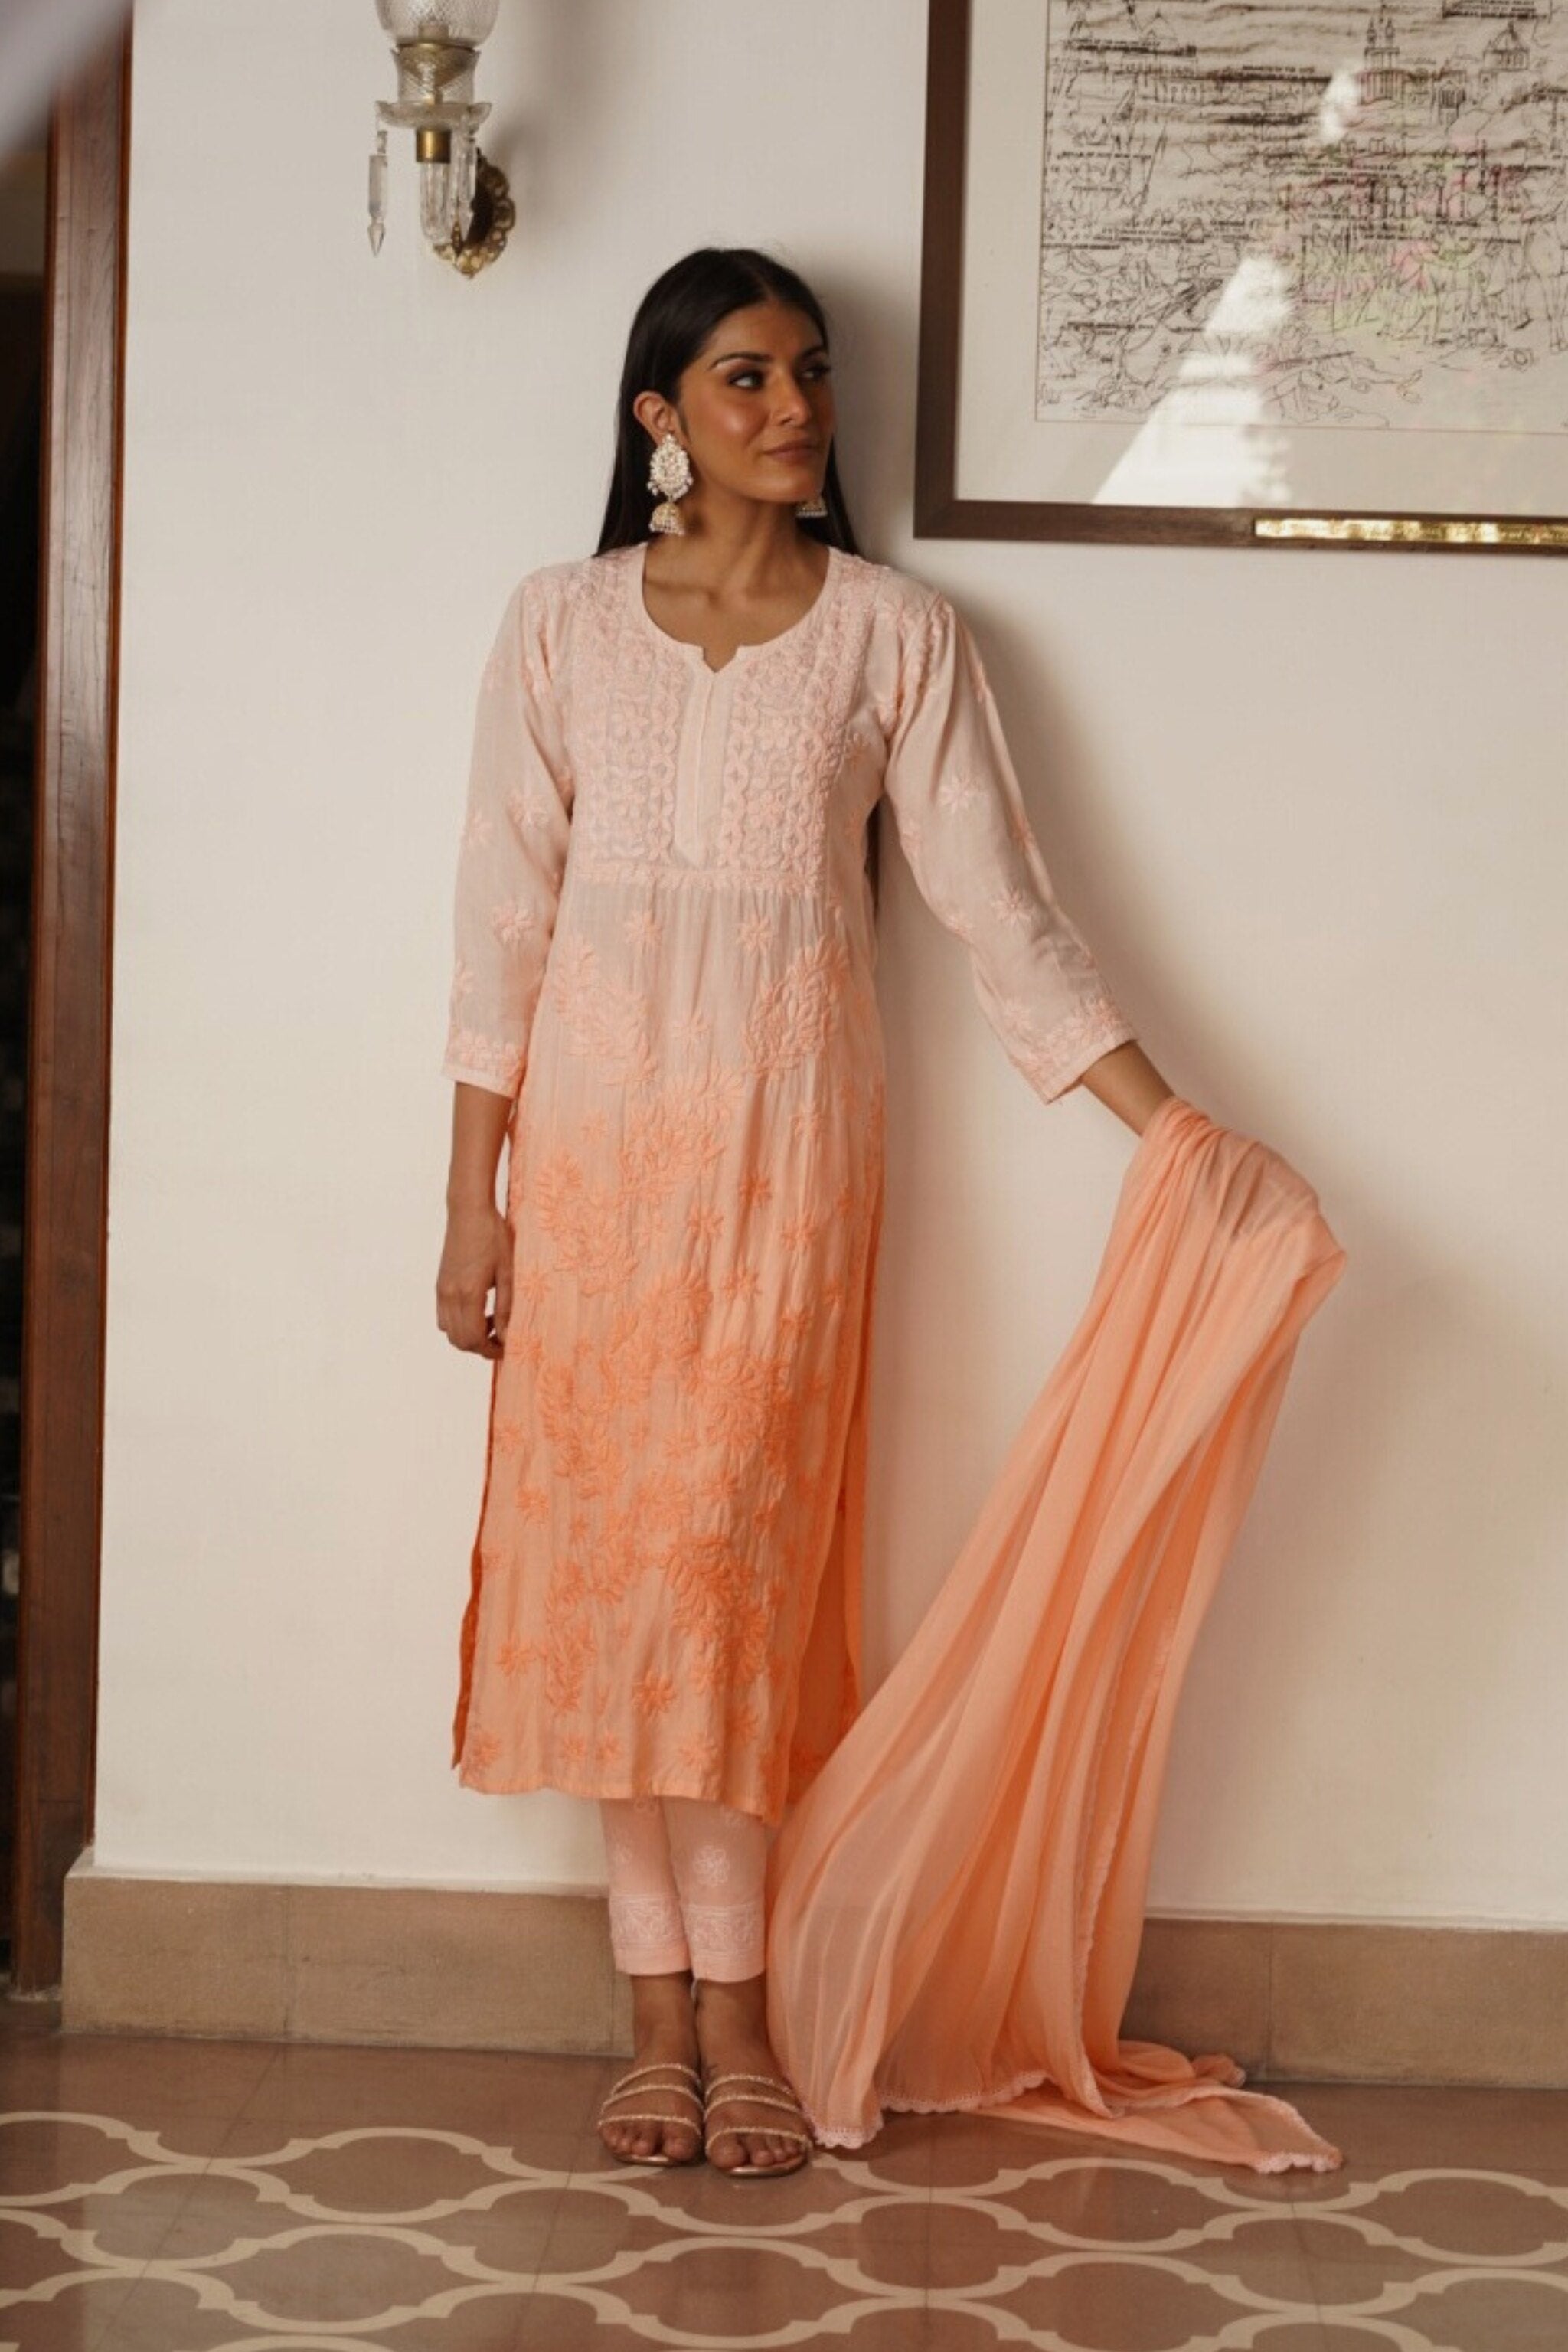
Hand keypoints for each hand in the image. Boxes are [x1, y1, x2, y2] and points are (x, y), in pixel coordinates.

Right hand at [437, 1201, 513, 1357]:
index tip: (507, 1347)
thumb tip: (506, 1335)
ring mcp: (441, 1290)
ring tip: (491, 1321)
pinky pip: (444, 1317)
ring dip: (468, 1335)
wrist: (469, 1212)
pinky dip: (459, 1323)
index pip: (474, 1339)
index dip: (491, 1350)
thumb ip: (506, 1307)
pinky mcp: (440, 1284)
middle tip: (501, 1337)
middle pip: (459, 1340)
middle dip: (480, 1346)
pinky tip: (478, 1309)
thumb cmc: (493, 1237)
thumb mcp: (508, 1272)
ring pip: (449, 1331)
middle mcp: (449, 1295)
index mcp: (468, 1293)